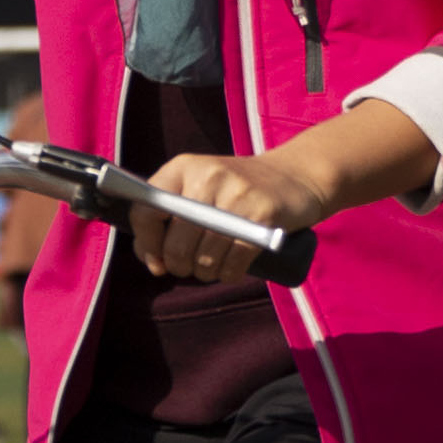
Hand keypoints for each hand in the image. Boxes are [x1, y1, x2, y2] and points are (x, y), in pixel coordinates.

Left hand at [138, 150, 317, 283]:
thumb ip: (169, 217)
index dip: (147, 244)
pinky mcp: (262, 216)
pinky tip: (231, 267)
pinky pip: (232, 264)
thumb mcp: (200, 188)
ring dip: (206, 272)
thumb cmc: (237, 191)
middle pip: (176, 244)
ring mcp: (236, 196)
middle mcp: (207, 177)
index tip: (157, 261)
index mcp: (183, 167)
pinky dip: (228, 274)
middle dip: (180, 266)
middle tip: (191, 265)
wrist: (296, 175)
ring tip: (213, 263)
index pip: (146, 211)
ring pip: (204, 259)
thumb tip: (151, 260)